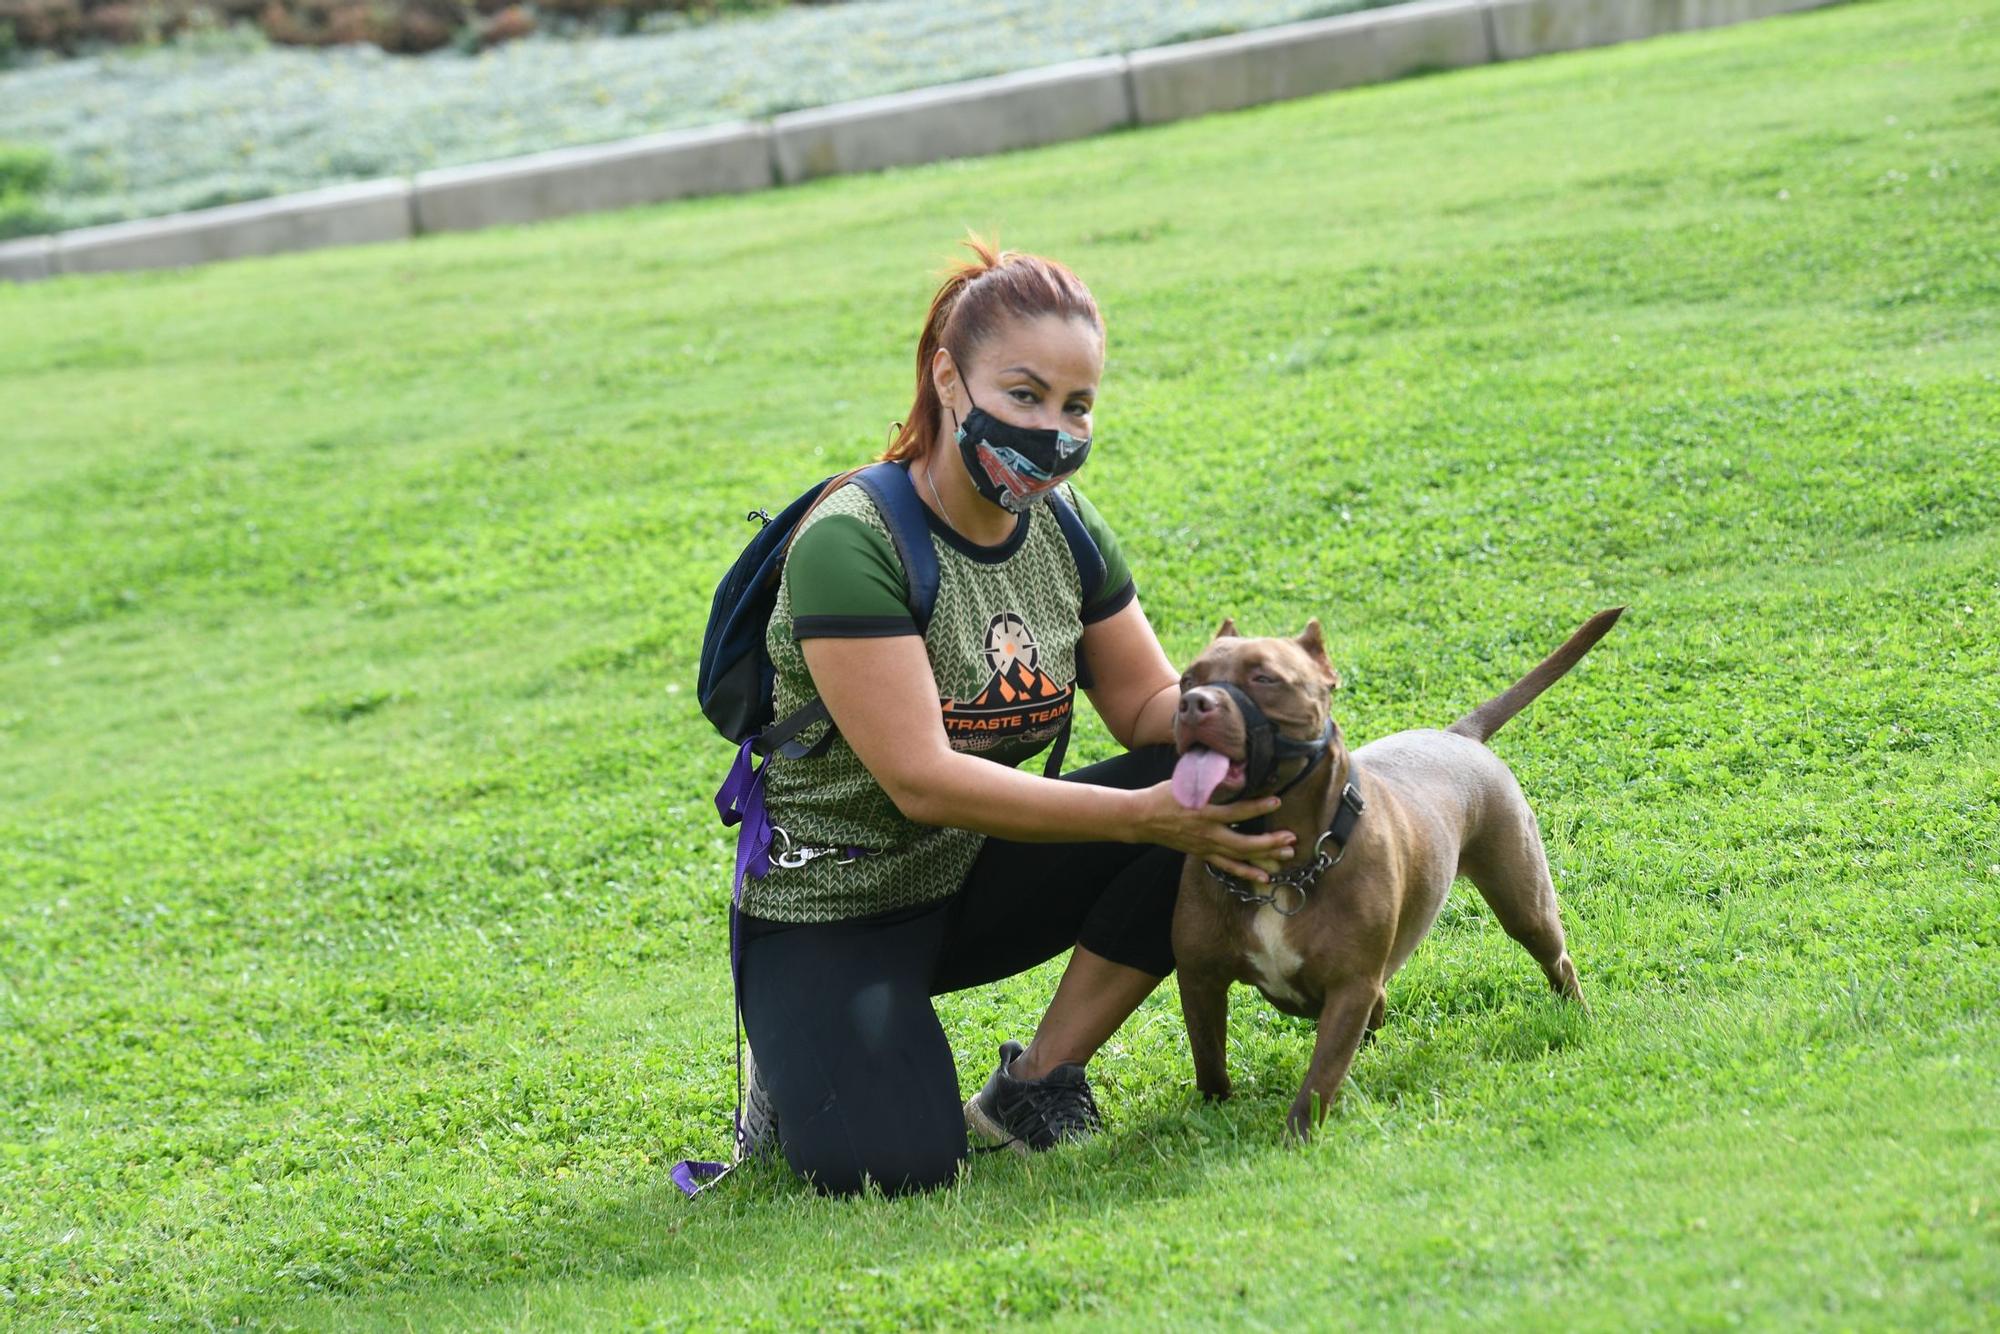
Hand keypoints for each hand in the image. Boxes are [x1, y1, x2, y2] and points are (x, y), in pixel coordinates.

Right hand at [1129, 783, 1296, 882]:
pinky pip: (1228, 866)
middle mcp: (1207, 833)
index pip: (1236, 811)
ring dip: (1265, 856)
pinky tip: (1265, 877)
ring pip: (1240, 856)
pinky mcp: (1203, 854)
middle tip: (1291, 837)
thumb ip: (1212, 782)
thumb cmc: (1165, 795)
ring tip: (1287, 854)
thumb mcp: (1187, 782)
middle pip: (1244, 842)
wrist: (1143, 818)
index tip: (1277, 801)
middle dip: (1270, 841)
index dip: (1258, 807)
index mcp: (1204, 812)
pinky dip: (1247, 872)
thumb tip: (1237, 773)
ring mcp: (1205, 846)